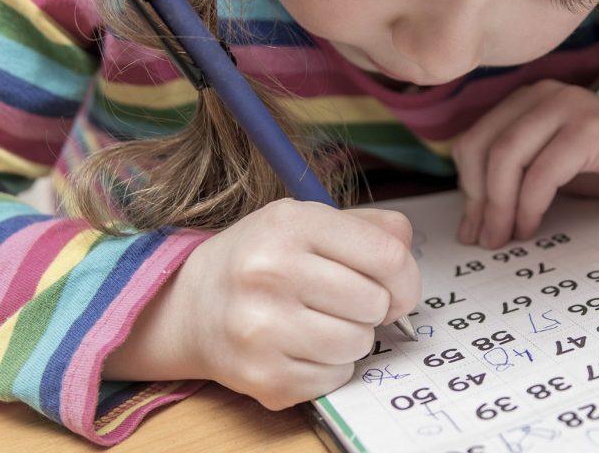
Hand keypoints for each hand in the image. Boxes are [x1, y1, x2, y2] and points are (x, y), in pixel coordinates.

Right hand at [104, 198, 420, 410]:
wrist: (192, 306)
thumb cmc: (265, 259)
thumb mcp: (310, 221)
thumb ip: (371, 228)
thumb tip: (407, 257)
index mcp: (291, 224)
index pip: (388, 256)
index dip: (405, 278)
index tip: (395, 286)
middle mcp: (270, 272)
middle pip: (376, 304)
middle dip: (372, 306)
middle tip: (343, 301)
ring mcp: (261, 328)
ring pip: (359, 344)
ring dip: (351, 338)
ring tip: (318, 321)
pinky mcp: (261, 376)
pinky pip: (335, 377)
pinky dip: (329, 366)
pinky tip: (300, 346)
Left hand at [452, 79, 598, 249]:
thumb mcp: (546, 168)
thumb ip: (510, 179)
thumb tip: (469, 224)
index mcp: (524, 101)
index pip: (473, 142)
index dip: (467, 189)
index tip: (471, 229)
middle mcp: (543, 95)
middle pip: (485, 148)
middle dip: (480, 201)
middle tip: (485, 239)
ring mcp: (568, 106)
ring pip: (508, 155)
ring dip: (500, 206)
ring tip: (505, 237)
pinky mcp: (592, 129)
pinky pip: (544, 171)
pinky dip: (530, 204)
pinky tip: (532, 225)